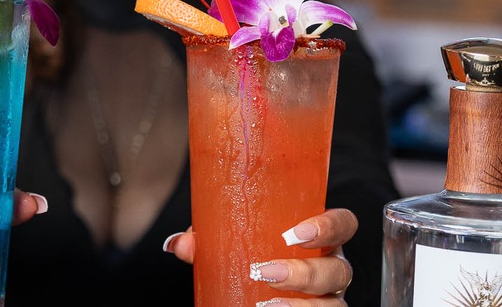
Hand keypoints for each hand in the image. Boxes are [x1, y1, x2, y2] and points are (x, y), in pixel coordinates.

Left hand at [164, 209, 357, 305]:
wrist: (252, 294)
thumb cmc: (252, 254)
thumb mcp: (232, 243)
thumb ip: (210, 240)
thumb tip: (179, 244)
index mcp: (317, 238)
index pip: (343, 224)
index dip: (328, 226)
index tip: (294, 234)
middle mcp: (331, 267)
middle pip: (338, 270)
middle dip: (305, 273)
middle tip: (267, 272)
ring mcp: (329, 299)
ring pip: (334, 306)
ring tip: (265, 306)